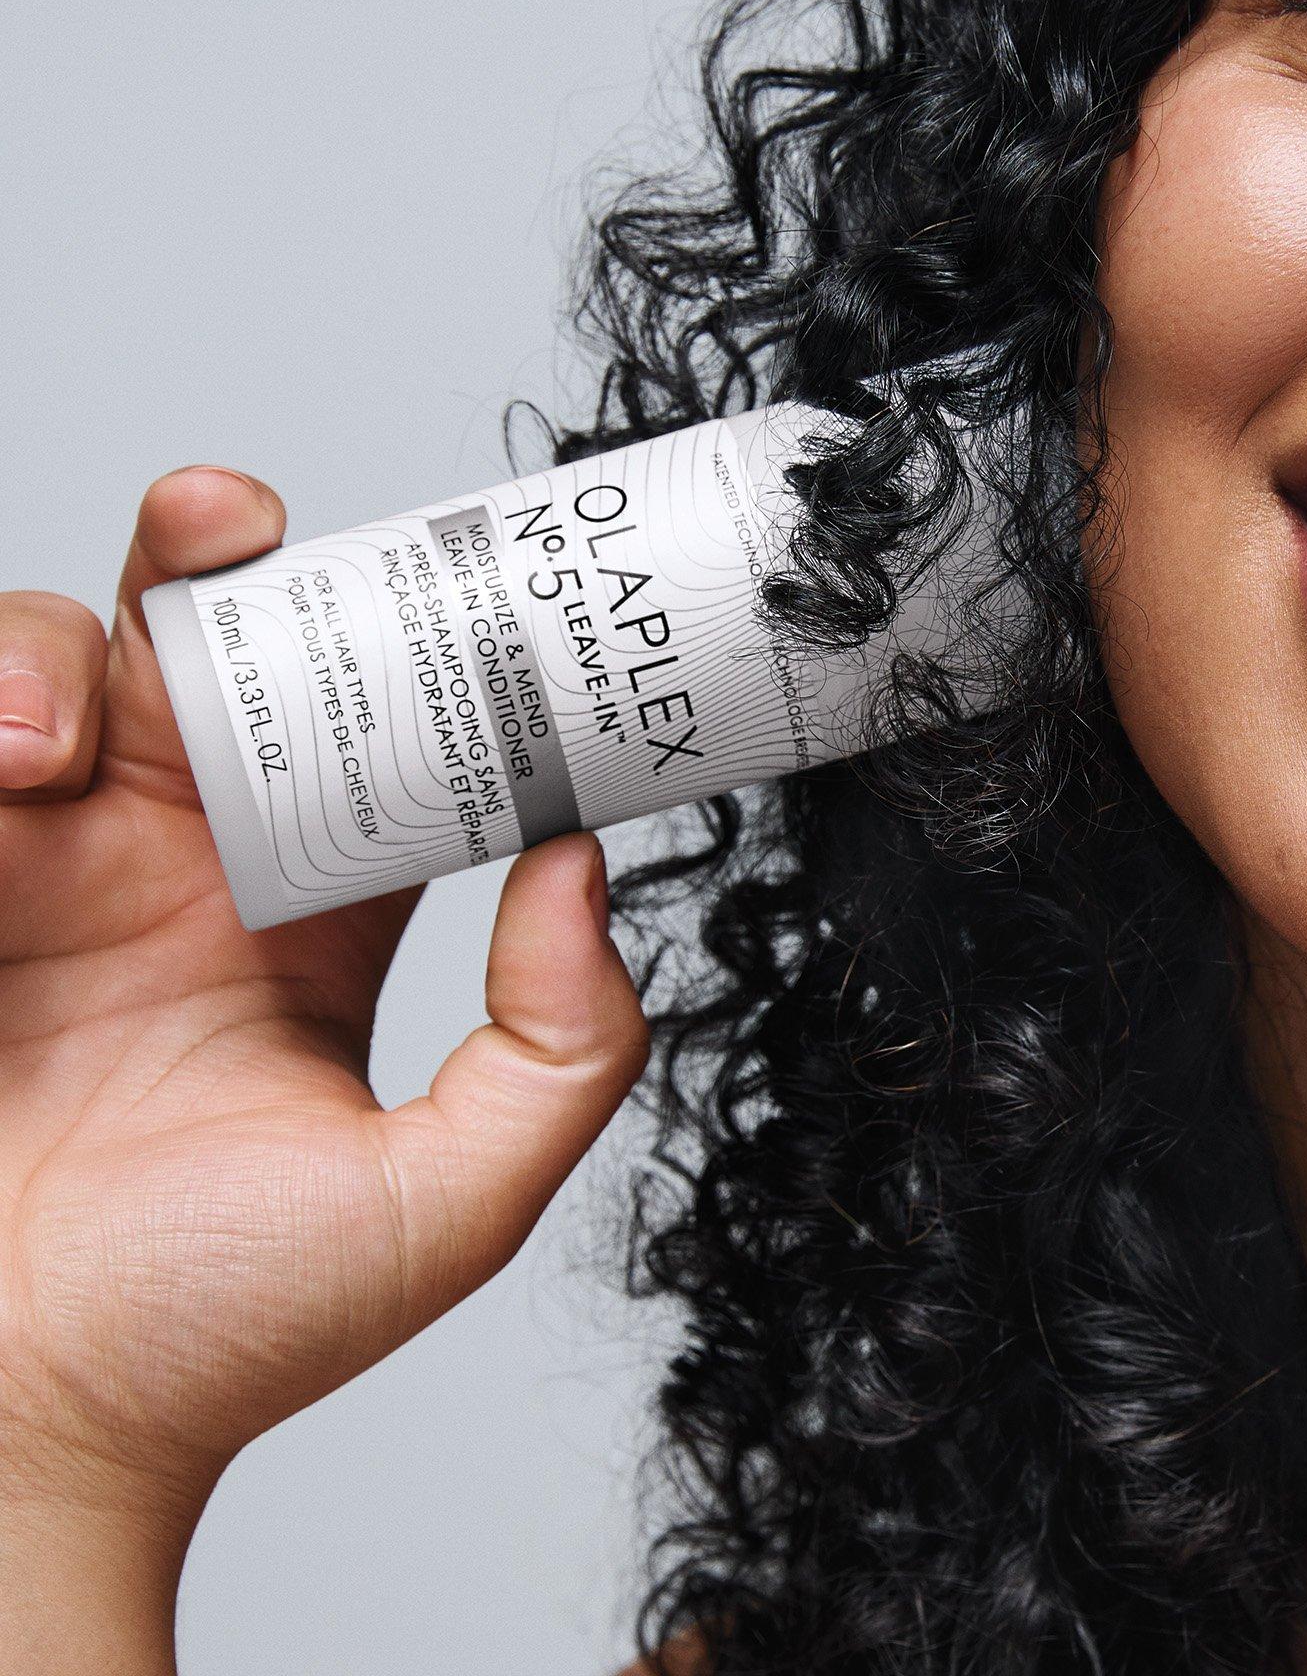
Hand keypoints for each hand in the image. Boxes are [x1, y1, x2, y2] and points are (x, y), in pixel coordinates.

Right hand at [0, 468, 649, 1615]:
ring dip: (49, 649)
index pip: (374, 723)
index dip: (410, 638)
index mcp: (307, 912)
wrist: (19, 1436)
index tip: (445, 583)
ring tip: (45, 745)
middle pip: (202, 645)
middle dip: (208, 553)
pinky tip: (2, 774)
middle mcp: (176, 866)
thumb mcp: (451, 1197)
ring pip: (52, 666)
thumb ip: (563, 1042)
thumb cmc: (213, 1338)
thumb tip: (595, 866)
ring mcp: (38, 873)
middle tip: (226, 522)